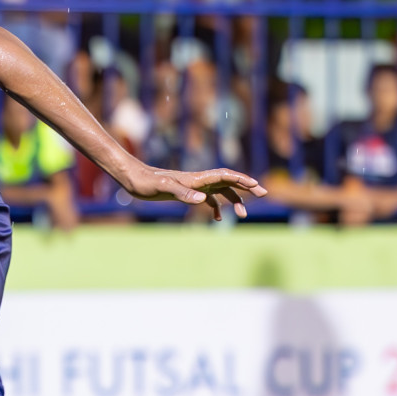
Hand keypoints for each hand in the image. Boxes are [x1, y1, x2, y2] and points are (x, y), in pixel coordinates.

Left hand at [114, 161, 266, 220]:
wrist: (132, 178)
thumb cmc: (145, 182)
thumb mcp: (163, 188)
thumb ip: (183, 193)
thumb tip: (203, 200)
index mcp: (196, 178)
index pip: (225, 176)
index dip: (242, 180)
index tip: (257, 186)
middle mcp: (197, 181)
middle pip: (228, 182)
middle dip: (246, 187)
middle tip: (264, 194)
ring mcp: (192, 186)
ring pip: (220, 191)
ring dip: (234, 200)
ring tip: (244, 215)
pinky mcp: (185, 193)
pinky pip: (206, 199)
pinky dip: (215, 207)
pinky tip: (217, 218)